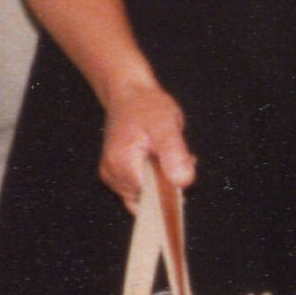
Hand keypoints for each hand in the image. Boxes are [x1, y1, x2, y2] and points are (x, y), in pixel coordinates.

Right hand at [99, 78, 193, 201]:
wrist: (130, 95)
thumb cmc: (147, 107)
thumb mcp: (167, 126)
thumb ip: (175, 155)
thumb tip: (182, 183)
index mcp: (123, 165)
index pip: (151, 199)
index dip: (171, 191)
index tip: (183, 170)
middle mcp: (112, 175)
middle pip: (148, 199)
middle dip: (168, 186)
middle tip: (181, 158)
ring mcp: (112, 176)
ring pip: (144, 196)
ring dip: (162, 182)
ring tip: (169, 155)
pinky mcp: (116, 174)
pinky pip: (138, 188)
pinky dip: (153, 180)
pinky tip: (162, 160)